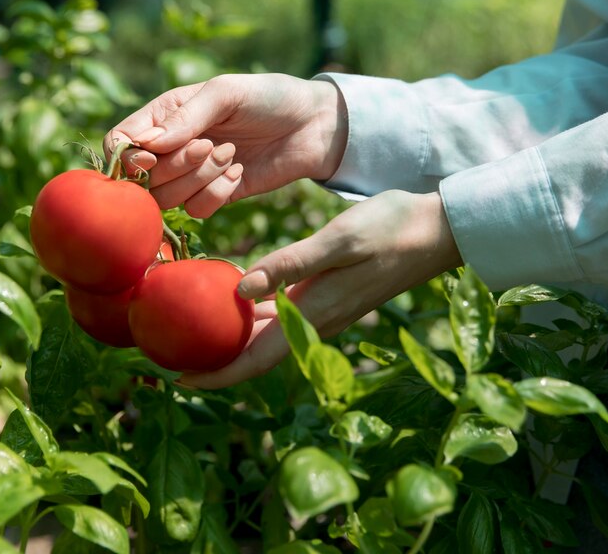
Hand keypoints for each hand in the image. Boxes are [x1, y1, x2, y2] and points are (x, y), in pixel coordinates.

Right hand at [104, 73, 347, 216]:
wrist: (315, 125)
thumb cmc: (269, 97)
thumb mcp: (227, 93)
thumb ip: (186, 116)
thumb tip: (146, 144)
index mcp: (165, 114)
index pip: (120, 140)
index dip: (129, 156)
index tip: (154, 156)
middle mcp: (173, 147)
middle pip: (143, 177)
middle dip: (178, 166)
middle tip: (214, 145)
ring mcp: (193, 175)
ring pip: (169, 199)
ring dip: (200, 180)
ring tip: (231, 155)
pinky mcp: (217, 196)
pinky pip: (197, 211)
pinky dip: (217, 195)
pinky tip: (239, 174)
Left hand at [177, 190, 462, 388]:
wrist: (439, 230)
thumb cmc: (390, 229)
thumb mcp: (337, 241)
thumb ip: (290, 265)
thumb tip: (240, 291)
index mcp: (314, 312)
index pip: (257, 359)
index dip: (217, 373)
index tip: (178, 378)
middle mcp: (317, 320)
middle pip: (256, 354)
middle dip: (215, 358)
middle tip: (169, 349)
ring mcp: (325, 310)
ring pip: (268, 337)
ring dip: (232, 338)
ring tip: (192, 328)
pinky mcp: (331, 296)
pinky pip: (282, 318)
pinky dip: (253, 317)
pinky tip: (235, 298)